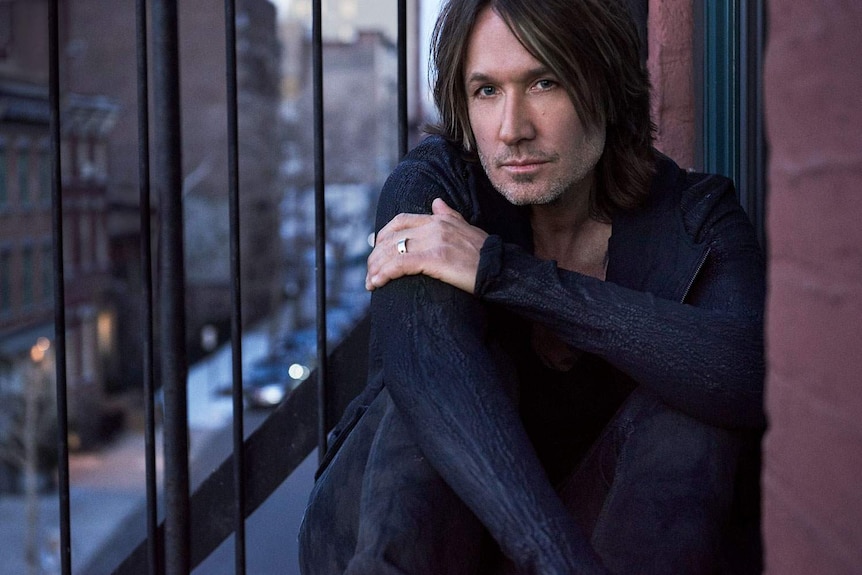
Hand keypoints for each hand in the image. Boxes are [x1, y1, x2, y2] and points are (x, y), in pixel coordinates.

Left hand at [366, 198, 488, 292]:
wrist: (501, 269)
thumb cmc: (485, 254)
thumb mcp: (466, 228)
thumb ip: (449, 215)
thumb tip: (437, 201)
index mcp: (439, 219)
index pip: (401, 221)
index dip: (383, 235)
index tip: (376, 249)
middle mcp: (434, 226)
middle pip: (392, 237)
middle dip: (376, 255)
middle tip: (370, 271)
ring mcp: (435, 242)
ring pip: (392, 251)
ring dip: (376, 267)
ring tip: (370, 282)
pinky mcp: (435, 259)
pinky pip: (401, 264)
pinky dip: (384, 273)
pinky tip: (376, 283)